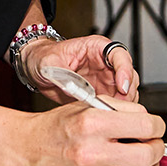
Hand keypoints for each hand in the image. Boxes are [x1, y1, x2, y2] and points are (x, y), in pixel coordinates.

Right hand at [0, 101, 165, 165]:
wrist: (30, 148)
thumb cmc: (58, 125)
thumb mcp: (89, 104)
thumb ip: (122, 110)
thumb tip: (149, 121)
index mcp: (94, 122)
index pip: (146, 126)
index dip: (157, 125)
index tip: (156, 126)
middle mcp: (94, 150)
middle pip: (149, 154)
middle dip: (157, 147)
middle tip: (153, 142)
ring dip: (148, 165)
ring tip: (140, 155)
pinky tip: (120, 163)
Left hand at [19, 33, 137, 104]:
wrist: (37, 69)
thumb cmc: (44, 58)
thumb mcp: (48, 62)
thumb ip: (62, 74)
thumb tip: (72, 89)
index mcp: (96, 47)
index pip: (119, 54)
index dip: (124, 70)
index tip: (121, 86)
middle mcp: (105, 63)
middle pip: (129, 75)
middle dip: (127, 92)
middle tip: (117, 106)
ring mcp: (106, 80)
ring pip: (127, 92)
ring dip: (123, 104)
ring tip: (108, 114)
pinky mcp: (102, 94)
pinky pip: (116, 104)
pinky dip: (114, 112)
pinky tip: (104, 117)